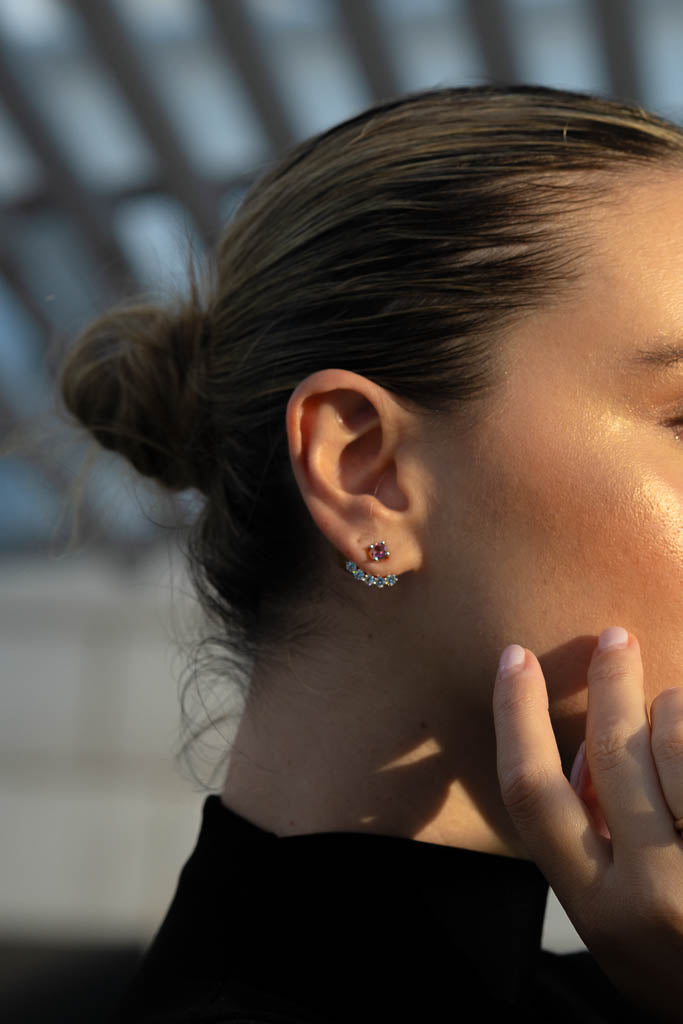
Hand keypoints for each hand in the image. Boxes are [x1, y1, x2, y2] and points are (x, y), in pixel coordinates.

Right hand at [492, 628, 682, 1021]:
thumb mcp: (616, 925)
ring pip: (674, 744)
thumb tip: (585, 752)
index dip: (517, 716)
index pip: (534, 794)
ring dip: (673, 708)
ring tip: (674, 702)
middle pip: (612, 752)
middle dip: (610, 680)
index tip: (516, 661)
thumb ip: (591, 847)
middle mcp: (654, 893)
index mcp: (599, 910)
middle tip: (613, 639)